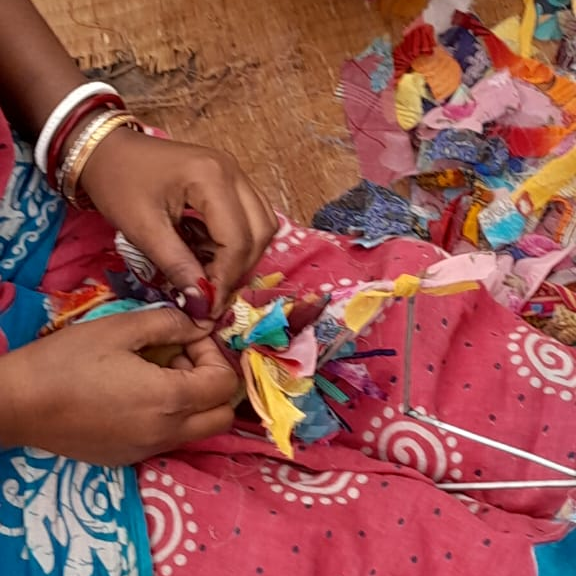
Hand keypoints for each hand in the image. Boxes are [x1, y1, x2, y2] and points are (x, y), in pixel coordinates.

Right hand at [0, 308, 237, 465]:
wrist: (15, 405)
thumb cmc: (67, 361)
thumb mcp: (121, 329)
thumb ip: (170, 323)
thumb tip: (202, 324)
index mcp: (170, 400)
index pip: (225, 383)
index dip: (214, 355)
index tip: (188, 340)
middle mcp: (167, 433)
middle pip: (223, 415)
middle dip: (214, 382)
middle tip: (184, 360)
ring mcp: (148, 451)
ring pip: (200, 430)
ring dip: (195, 401)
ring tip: (160, 374)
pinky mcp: (129, 459)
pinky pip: (171, 439)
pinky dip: (172, 417)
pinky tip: (139, 396)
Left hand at [80, 128, 277, 315]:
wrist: (106, 150)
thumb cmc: (118, 182)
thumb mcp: (142, 229)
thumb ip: (177, 266)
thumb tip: (201, 303)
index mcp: (211, 178)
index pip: (237, 240)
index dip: (226, 278)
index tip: (208, 306)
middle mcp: (233, 172)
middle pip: (260, 232)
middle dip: (239, 269)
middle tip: (212, 293)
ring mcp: (236, 174)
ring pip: (263, 225)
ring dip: (244, 256)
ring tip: (212, 274)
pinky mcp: (232, 180)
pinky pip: (253, 217)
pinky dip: (240, 242)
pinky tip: (213, 253)